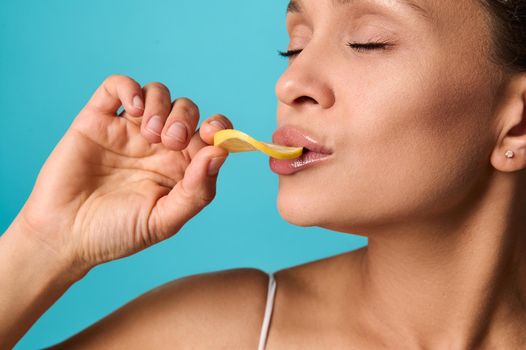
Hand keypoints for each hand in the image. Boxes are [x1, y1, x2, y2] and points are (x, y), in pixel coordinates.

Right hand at [13, 75, 231, 273]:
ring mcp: (128, 130)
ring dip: (160, 104)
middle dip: (185, 118)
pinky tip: (133, 108)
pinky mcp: (97, 120)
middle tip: (171, 141)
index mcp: (179, 167)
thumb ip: (197, 190)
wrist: (64, 236)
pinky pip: (117, 87)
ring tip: (149, 134)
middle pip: (186, 109)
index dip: (218, 127)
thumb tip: (220, 153)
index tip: (211, 134)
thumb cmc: (116, 233)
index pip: (209, 135)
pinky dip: (130, 88)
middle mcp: (157, 145)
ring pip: (157, 93)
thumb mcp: (165, 220)